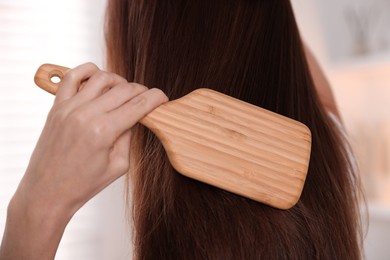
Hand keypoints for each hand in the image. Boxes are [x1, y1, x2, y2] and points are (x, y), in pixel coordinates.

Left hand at [0, 63, 167, 259]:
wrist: (46, 192)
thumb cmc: (81, 184)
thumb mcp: (118, 165)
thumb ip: (129, 136)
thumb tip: (135, 116)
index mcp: (103, 131)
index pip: (138, 104)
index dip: (156, 98)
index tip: (162, 98)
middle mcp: (85, 114)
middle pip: (124, 89)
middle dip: (141, 91)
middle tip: (146, 100)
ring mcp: (68, 108)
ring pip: (102, 77)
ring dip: (119, 81)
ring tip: (123, 93)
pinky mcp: (56, 107)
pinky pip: (71, 77)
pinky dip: (88, 72)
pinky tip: (98, 80)